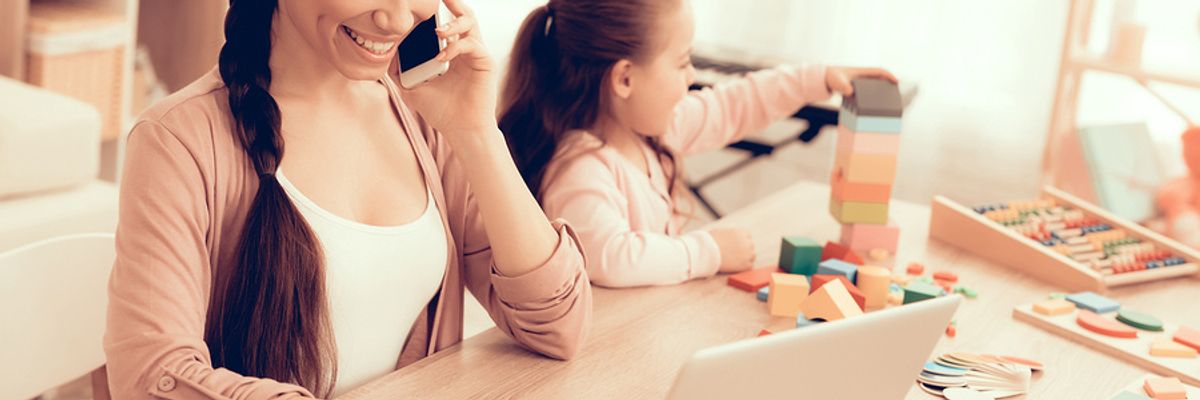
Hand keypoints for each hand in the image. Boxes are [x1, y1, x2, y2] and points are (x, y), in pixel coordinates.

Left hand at [394, 0, 497, 136]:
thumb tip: (386, 55)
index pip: (447, 23)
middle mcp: (467, 50)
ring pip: (470, 23)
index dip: (437, 13)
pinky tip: (442, 56)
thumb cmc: (442, 112)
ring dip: (453, 22)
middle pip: (463, 15)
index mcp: (453, 53)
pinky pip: (471, 45)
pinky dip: (455, 47)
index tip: (421, 5)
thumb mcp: (413, 88)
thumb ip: (400, 71)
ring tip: (437, 31)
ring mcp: (477, 55)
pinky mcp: (485, 63)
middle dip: (453, 1)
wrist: (462, 131)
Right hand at [709, 228, 755, 272]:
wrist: (707, 252)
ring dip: (745, 259)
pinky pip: (749, 266)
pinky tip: (736, 267)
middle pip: (750, 246)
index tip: (735, 246)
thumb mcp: (721, 232)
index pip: (747, 236)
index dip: (741, 241)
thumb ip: (729, 235)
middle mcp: (747, 242)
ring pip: (752, 257)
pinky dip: (744, 267)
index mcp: (741, 232)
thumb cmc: (709, 242)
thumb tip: (729, 239)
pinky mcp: (745, 265)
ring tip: (735, 261)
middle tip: (735, 255)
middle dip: (744, 250)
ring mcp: (748, 254)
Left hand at [824, 66, 898, 96]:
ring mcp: (859, 82)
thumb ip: (843, 86)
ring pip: (874, 85)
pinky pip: (868, 91)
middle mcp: (862, 76)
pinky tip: (874, 103)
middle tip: (897, 92)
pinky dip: (873, 95)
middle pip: (879, 78)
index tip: (896, 81)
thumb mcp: (837, 82)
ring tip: (888, 99)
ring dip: (881, 90)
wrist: (822, 79)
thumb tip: (850, 92)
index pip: (879, 71)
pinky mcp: (855, 88)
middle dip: (889, 84)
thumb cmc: (831, 77)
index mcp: (861, 71)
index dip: (888, 75)